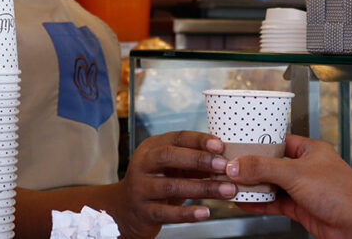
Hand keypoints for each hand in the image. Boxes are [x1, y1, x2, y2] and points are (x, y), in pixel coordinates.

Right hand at [116, 130, 237, 238]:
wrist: (125, 210)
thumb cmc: (156, 184)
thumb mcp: (171, 168)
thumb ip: (194, 163)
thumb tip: (225, 159)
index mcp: (152, 148)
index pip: (176, 138)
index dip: (199, 140)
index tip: (220, 145)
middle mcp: (142, 164)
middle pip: (168, 156)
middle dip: (198, 159)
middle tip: (224, 166)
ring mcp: (140, 188)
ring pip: (171, 186)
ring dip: (202, 188)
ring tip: (226, 191)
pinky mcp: (143, 212)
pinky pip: (167, 212)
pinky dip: (187, 213)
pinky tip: (205, 212)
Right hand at [225, 134, 351, 238]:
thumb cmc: (342, 193)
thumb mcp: (296, 174)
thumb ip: (264, 168)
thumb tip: (238, 165)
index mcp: (309, 150)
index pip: (278, 141)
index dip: (257, 144)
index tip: (237, 146)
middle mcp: (306, 168)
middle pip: (271, 164)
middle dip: (251, 167)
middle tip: (229, 167)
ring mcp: (303, 189)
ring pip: (272, 185)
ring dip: (253, 187)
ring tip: (232, 185)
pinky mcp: (301, 208)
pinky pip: (275, 203)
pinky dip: (259, 204)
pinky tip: (245, 203)